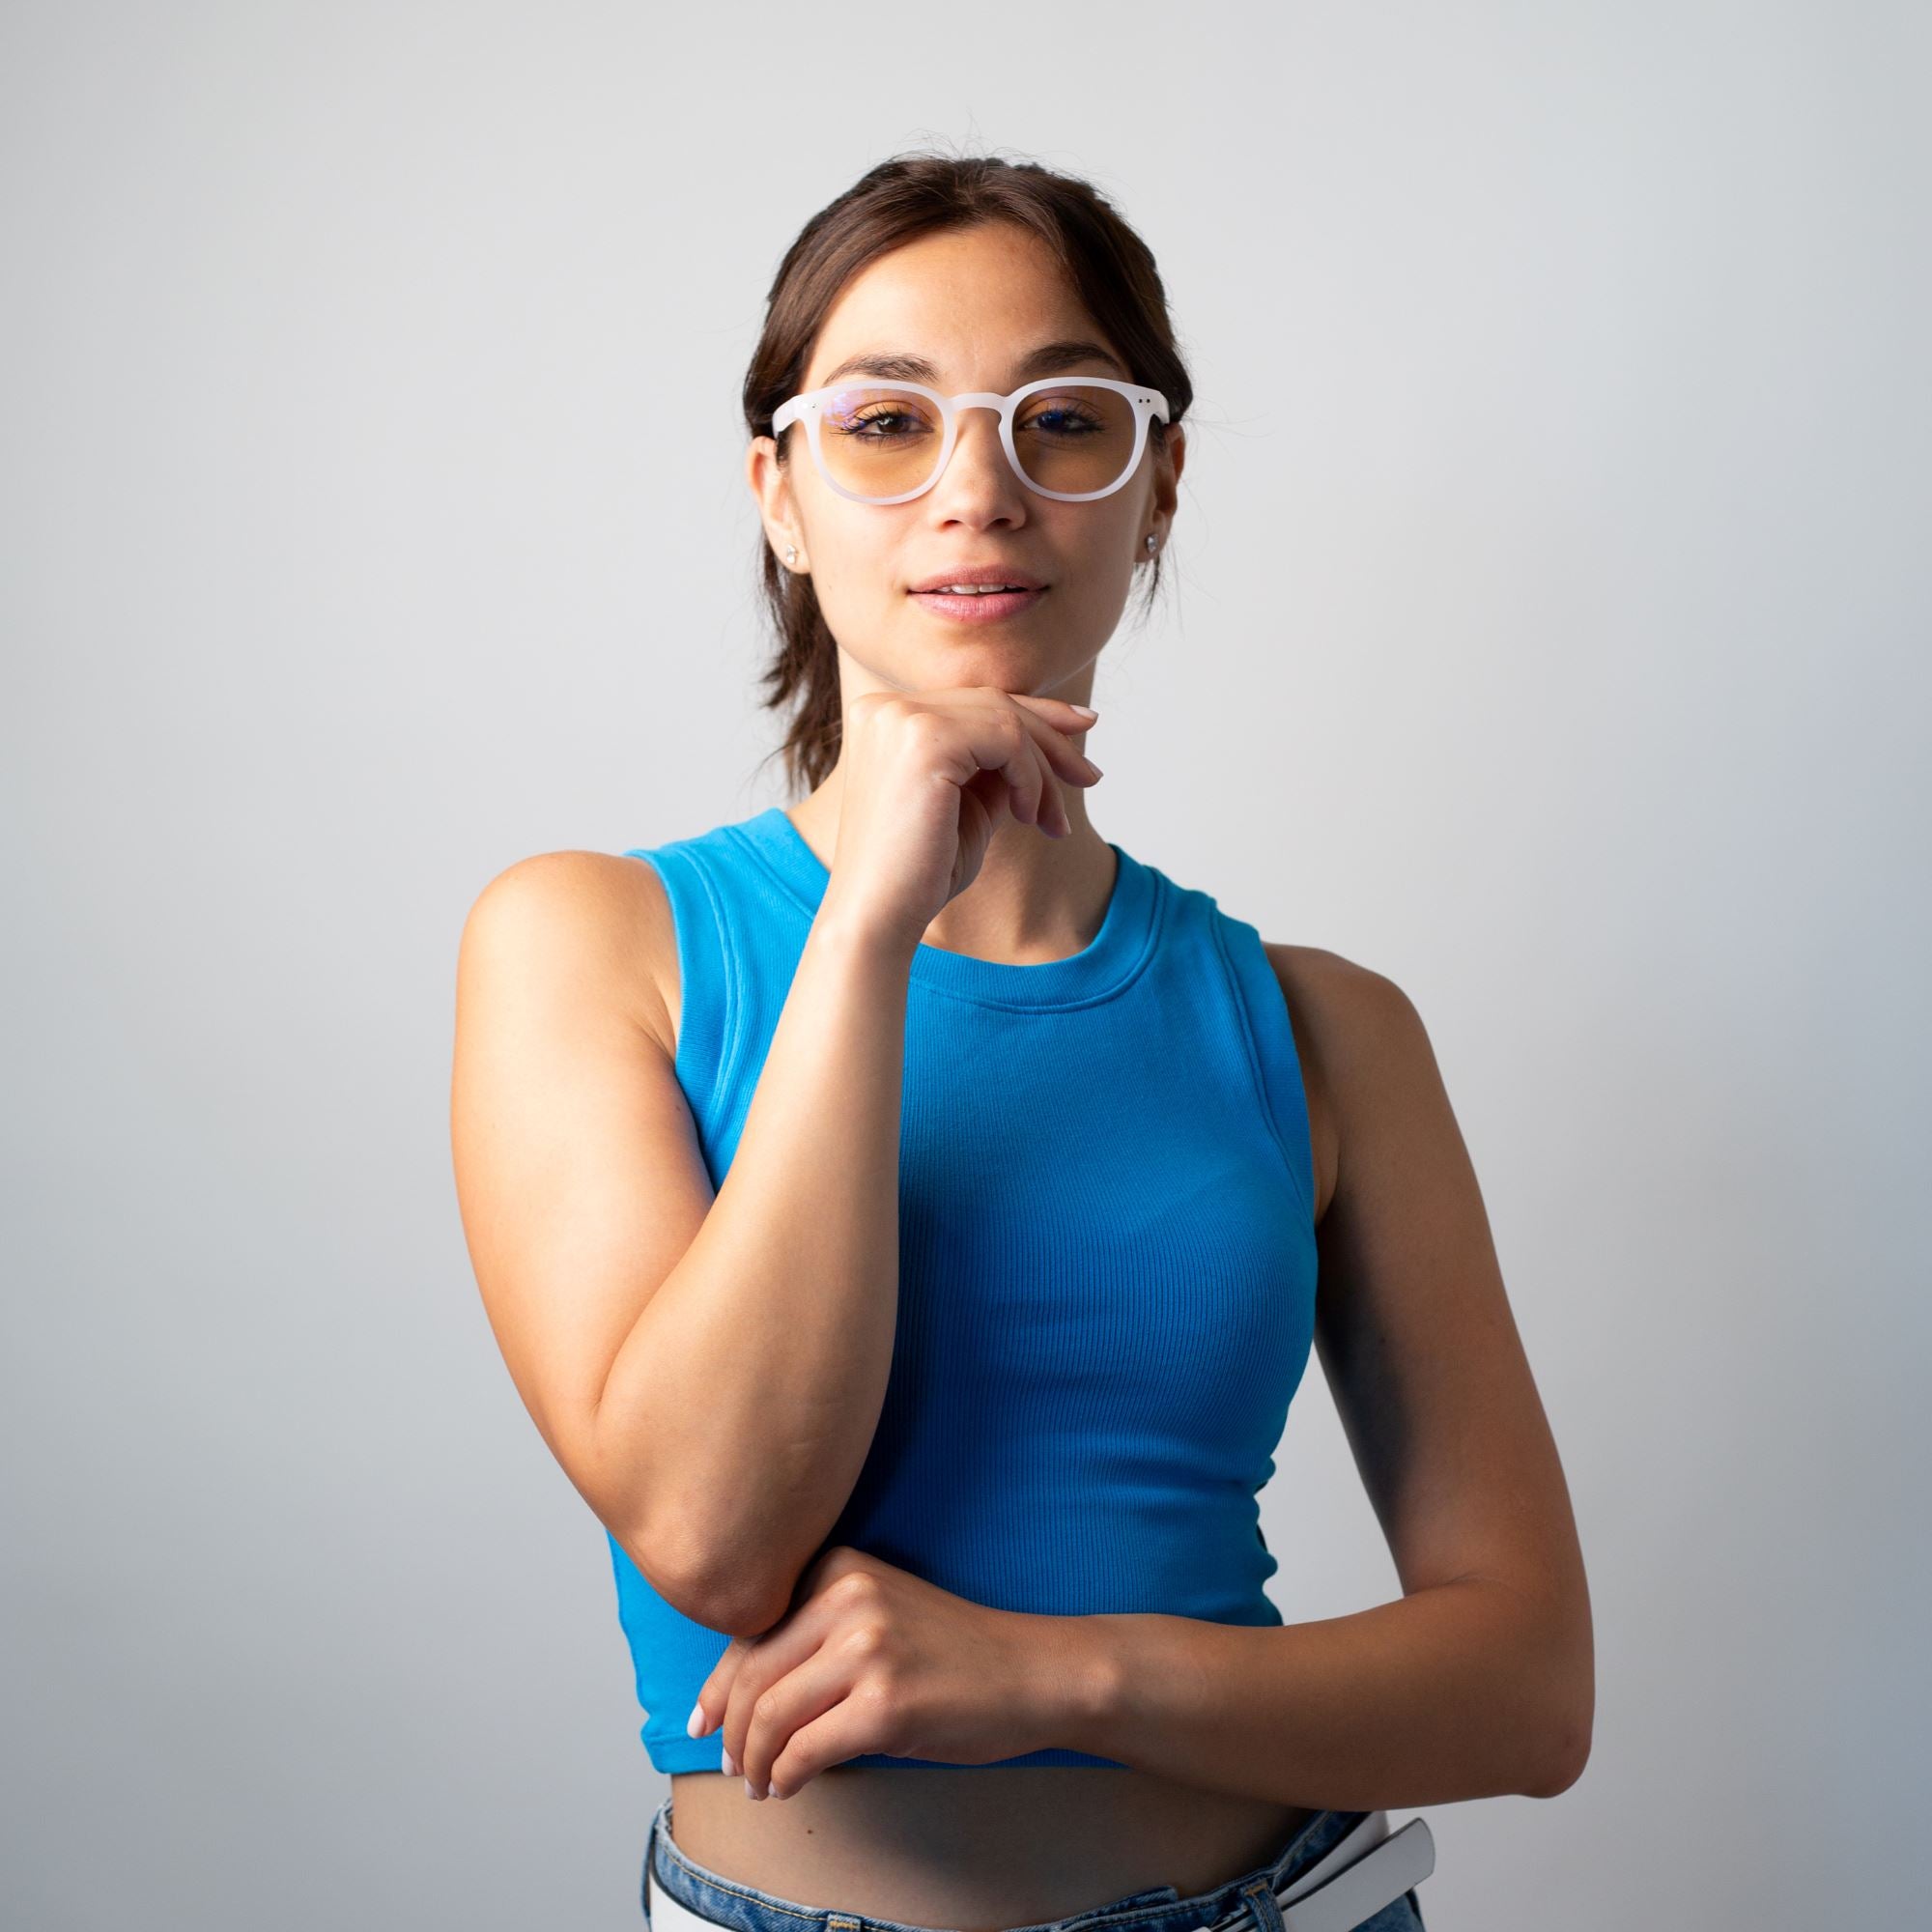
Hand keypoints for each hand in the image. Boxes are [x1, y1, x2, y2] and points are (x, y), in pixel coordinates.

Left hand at [686, 1545, 1078, 1798]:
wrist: (1031, 1673)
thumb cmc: (951, 1654)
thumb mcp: (876, 1616)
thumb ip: (813, 1634)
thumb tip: (732, 1695)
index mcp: (839, 1567)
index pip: (749, 1630)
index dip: (717, 1686)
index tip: (703, 1723)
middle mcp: (848, 1597)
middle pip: (752, 1676)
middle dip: (731, 1732)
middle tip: (729, 1767)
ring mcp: (869, 1648)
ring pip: (771, 1717)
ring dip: (754, 1763)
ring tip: (758, 1784)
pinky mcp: (887, 1704)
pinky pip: (805, 1751)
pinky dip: (786, 1778)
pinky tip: (789, 1787)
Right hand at [822, 688, 1102, 954]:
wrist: (878, 918)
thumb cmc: (920, 872)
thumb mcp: (969, 805)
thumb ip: (996, 767)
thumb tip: (1047, 743)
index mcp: (885, 716)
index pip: (973, 701)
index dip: (1035, 711)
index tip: (1083, 727)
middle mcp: (886, 706)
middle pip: (994, 702)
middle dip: (1052, 741)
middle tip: (1091, 777)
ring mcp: (900, 717)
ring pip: (1007, 720)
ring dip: (1044, 772)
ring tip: (1053, 822)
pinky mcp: (923, 739)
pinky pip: (1007, 740)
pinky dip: (1031, 778)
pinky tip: (1028, 817)